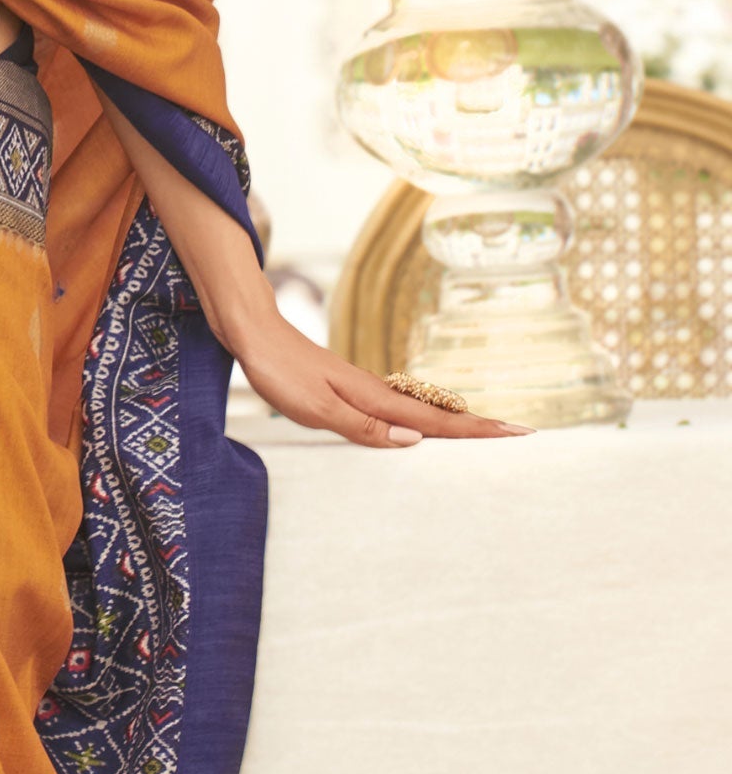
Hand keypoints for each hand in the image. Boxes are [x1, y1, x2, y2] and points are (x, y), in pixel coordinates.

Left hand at [225, 291, 526, 447]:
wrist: (253, 333)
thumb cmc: (280, 372)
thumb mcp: (317, 408)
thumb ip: (364, 427)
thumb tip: (414, 441)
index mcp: (374, 400)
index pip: (436, 422)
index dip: (476, 431)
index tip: (517, 433)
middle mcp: (377, 393)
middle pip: (438, 414)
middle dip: (479, 426)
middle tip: (520, 433)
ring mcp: (364, 389)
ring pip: (420, 411)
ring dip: (455, 422)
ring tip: (487, 432)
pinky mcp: (349, 389)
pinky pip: (398, 408)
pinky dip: (422, 417)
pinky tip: (422, 424)